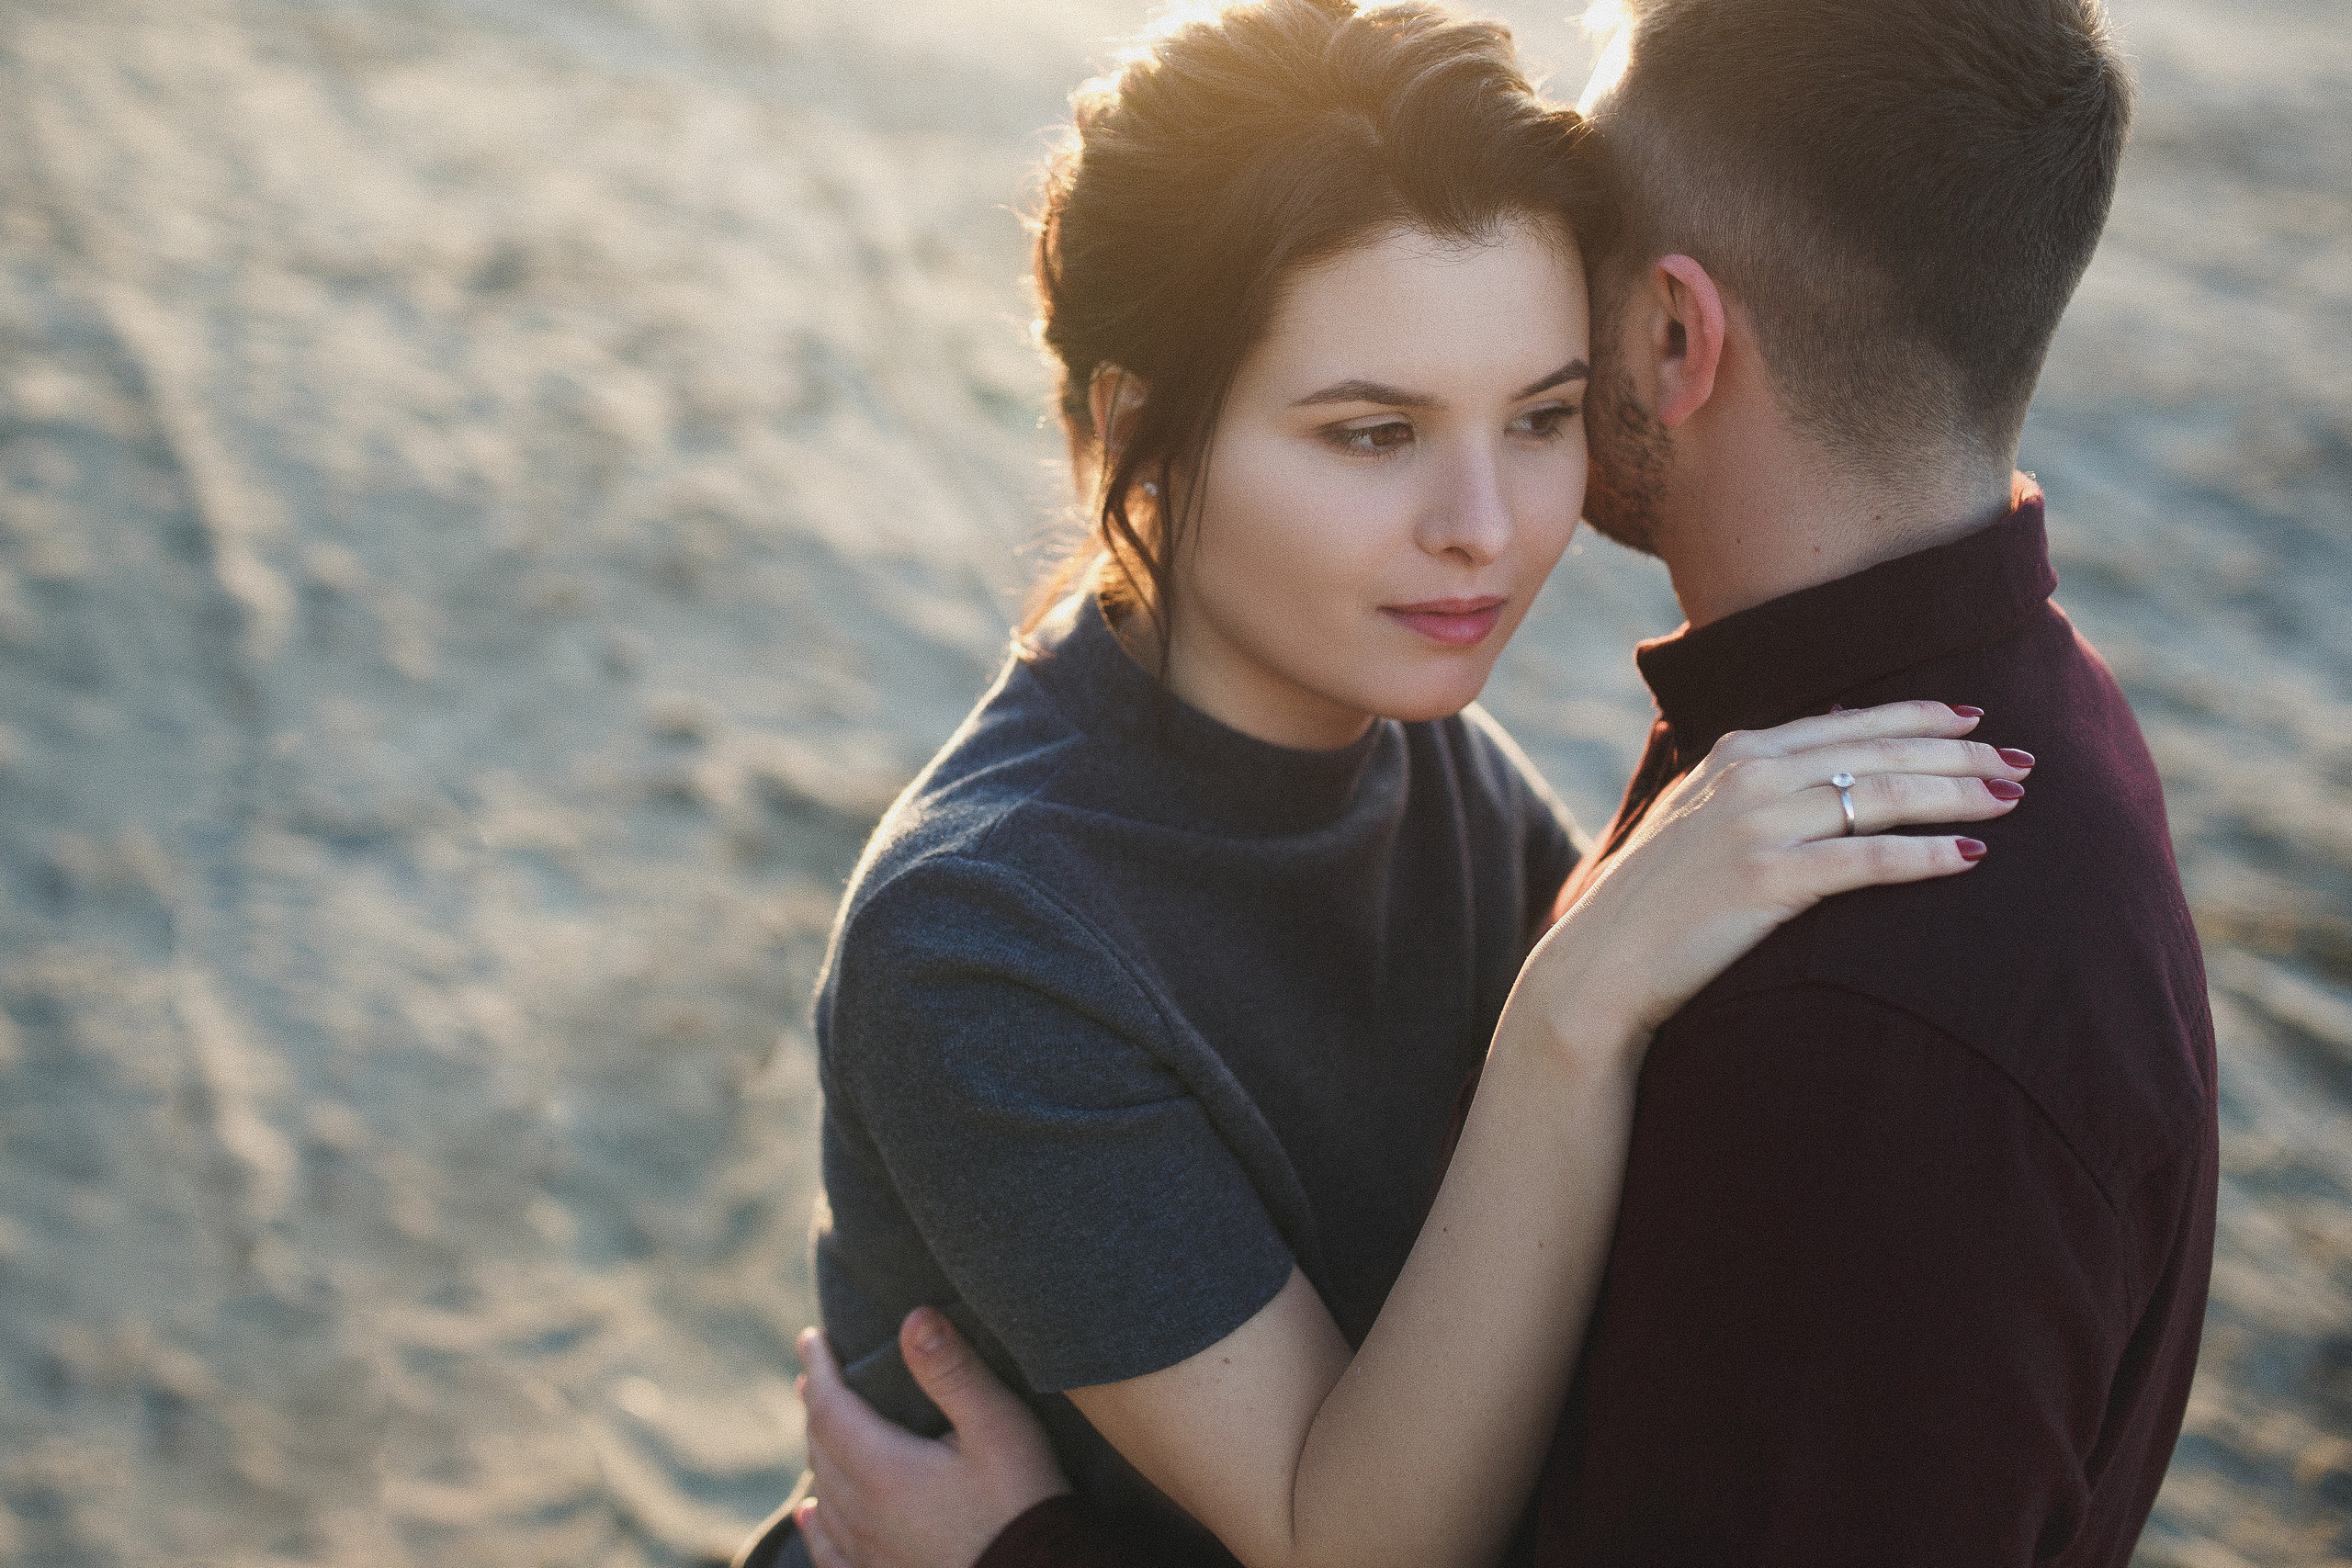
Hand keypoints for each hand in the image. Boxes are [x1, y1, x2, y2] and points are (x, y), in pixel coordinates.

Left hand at [796, 1310, 1071, 1567]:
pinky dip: (816, 1523)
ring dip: (819, 1451)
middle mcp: (863, 1514)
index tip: (811, 1338)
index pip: (830, 1408)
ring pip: (825, 1493)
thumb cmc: (1024, 1502)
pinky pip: (830, 1550)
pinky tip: (809, 1513)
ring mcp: (870, 1553)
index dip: (818, 1370)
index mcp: (883, 1471)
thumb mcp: (998, 1425)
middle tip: (817, 1372)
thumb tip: (914, 1318)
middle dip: (817, 1404)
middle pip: (822, 1448)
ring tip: (821, 1422)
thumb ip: (953, 1370)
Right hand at [1520, 701, 2026, 1051]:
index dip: (1920, 718)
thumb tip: (1827, 746)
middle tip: (2022, 759)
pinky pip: (1867, 859)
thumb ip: (1756, 781)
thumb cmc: (1656, 901)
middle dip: (1959, 751)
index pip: (1849, 723)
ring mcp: (1758, 825)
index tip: (1977, 718)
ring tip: (2011, 800)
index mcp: (1737, 754)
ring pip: (1883, 795)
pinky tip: (1971, 857)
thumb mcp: (1698, 818)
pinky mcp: (1767, 879)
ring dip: (1956, 794)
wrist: (1602, 963)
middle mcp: (1750, 776)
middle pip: (1880, 751)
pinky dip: (1925, 854)